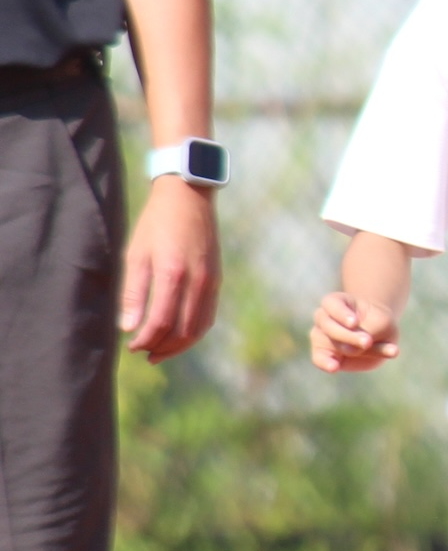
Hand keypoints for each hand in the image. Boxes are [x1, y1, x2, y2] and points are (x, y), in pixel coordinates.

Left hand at [122, 177, 219, 360]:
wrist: (189, 198)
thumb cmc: (156, 224)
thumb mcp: (136, 253)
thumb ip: (132, 292)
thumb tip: (128, 327)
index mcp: (173, 275)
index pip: (161, 322)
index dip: (145, 340)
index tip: (131, 346)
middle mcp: (197, 282)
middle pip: (183, 331)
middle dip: (162, 348)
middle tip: (143, 353)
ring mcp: (211, 282)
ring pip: (199, 328)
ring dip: (179, 345)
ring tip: (159, 351)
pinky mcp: (216, 280)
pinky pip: (208, 316)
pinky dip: (194, 332)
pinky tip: (179, 335)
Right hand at [309, 290, 398, 372]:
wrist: (378, 335)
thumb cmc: (378, 324)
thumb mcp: (383, 324)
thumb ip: (371, 333)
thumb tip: (355, 349)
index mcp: (335, 302)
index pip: (331, 303)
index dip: (341, 313)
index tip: (354, 322)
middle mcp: (323, 317)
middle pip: (329, 325)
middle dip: (348, 336)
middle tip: (367, 341)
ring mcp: (320, 336)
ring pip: (326, 343)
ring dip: (347, 348)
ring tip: (364, 351)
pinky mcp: (322, 353)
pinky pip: (319, 359)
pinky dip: (326, 363)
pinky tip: (334, 367)